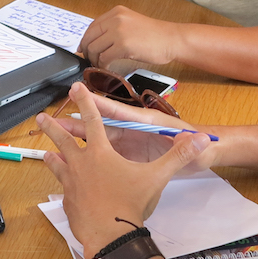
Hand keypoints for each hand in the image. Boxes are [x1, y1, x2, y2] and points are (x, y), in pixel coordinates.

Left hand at [38, 83, 211, 256]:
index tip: (75, 87)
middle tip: (40, 117)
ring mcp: (72, 184)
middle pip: (64, 139)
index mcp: (101, 153)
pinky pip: (63, 190)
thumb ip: (178, 156)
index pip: (94, 120)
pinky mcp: (69, 202)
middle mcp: (81, 164)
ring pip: (57, 164)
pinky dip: (63, 187)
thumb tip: (201, 139)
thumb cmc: (131, 203)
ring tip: (45, 152)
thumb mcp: (157, 177)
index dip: (85, 101)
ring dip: (51, 156)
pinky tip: (63, 190)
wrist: (111, 236)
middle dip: (53, 126)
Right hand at [53, 88, 220, 171]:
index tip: (80, 95)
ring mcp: (130, 144)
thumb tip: (193, 139)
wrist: (203, 155)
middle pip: (102, 125)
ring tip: (55, 139)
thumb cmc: (199, 148)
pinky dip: (88, 157)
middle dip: (79, 123)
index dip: (100, 104)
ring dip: (79, 139)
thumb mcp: (196, 147)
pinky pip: (104, 156)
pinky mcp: (129, 158)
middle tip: (54, 119)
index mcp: (146, 123)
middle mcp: (133, 131)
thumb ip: (192, 144)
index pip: (120, 112)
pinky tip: (73, 162)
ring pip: (99, 140)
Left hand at [79, 5, 178, 66]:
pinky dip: (103, 65)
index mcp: (116, 12)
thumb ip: (113, 28)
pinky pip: (104, 58)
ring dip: (94, 60)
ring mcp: (119, 32)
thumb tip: (94, 42)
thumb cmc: (153, 35)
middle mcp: (115, 19)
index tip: (84, 50)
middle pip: (90, 38)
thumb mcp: (130, 23)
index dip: (85, 40)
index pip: (92, 27)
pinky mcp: (123, 46)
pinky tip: (108, 68)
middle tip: (90, 61)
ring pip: (94, 48)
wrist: (171, 39)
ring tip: (100, 65)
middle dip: (87, 52)